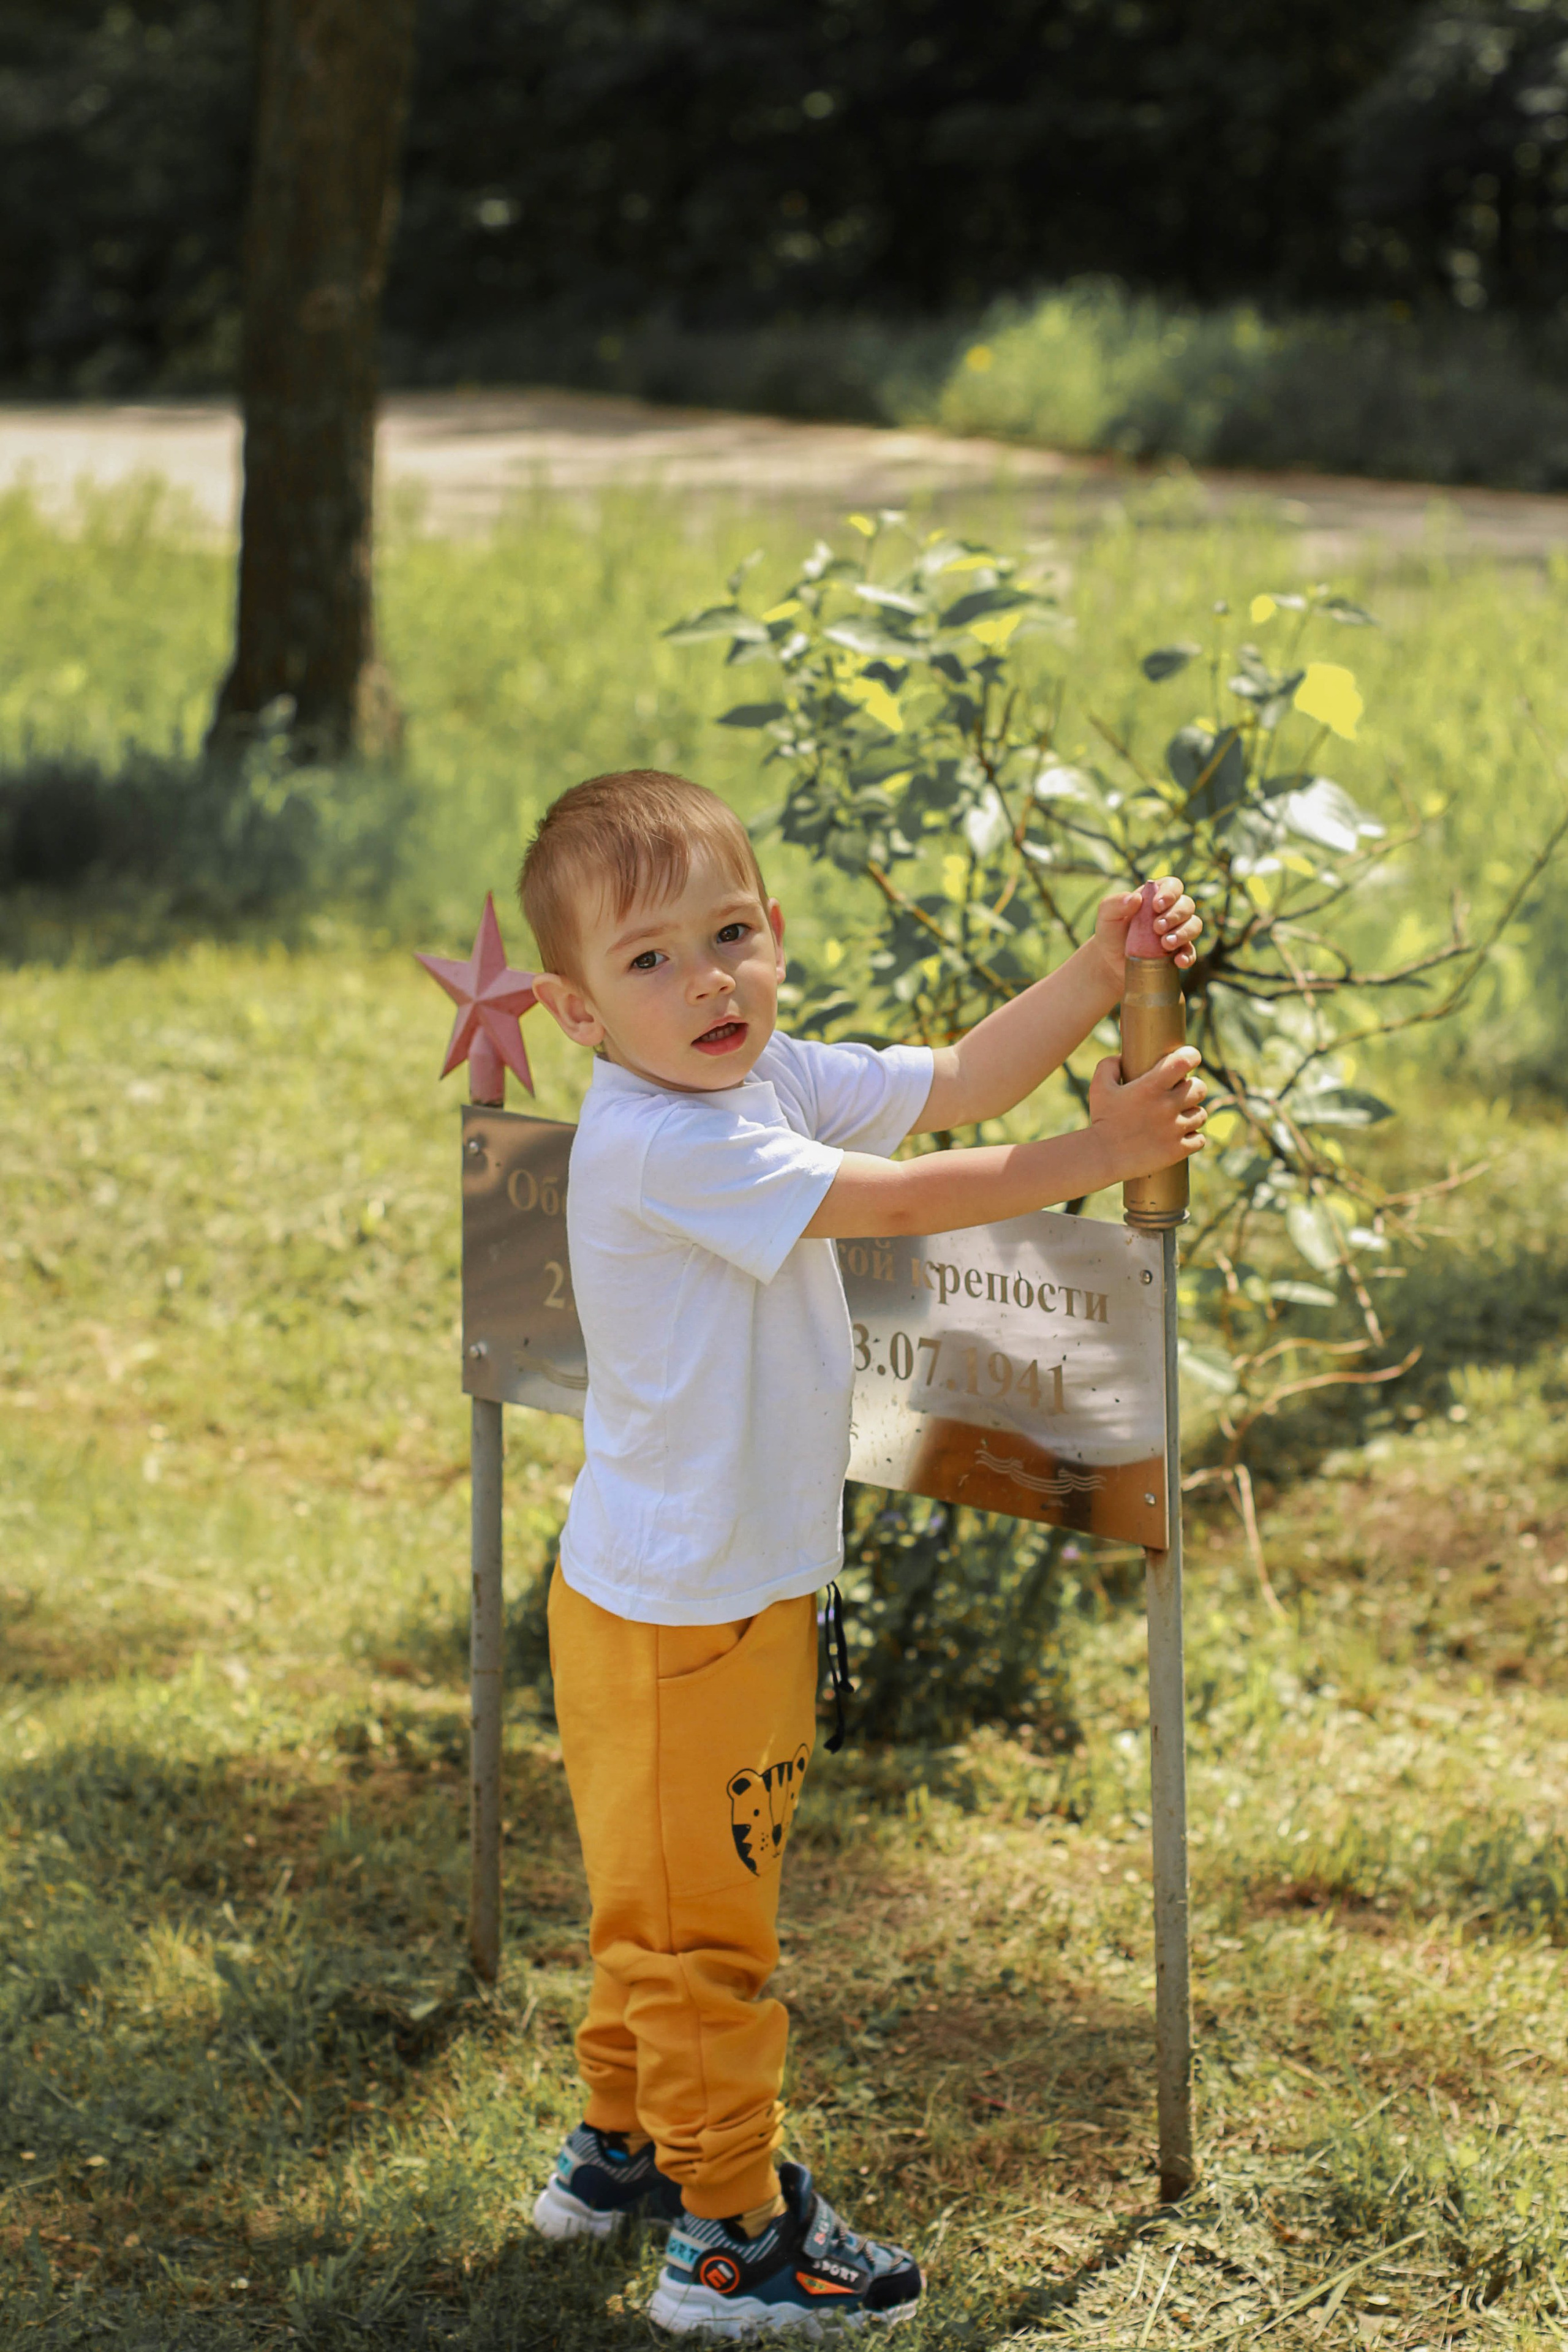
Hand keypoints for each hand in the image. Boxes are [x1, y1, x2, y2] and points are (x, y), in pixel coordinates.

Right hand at [1087, 1046, 1206, 1183]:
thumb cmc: (1101, 1119)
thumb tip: (1122, 1057)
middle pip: (1200, 1088)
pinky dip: (1192, 1138)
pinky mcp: (1178, 1150)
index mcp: (1151, 1086)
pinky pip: (1200, 1139)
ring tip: (1179, 1118)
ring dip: (1192, 1114)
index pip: (1185, 1060)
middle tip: (1180, 1094)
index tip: (1189, 1059)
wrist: (1102, 1156)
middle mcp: (1168, 1105)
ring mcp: (1175, 1129)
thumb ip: (1109, 1065)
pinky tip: (1181, 1136)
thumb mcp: (1099, 1087)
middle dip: (1192, 1088)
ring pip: (1201, 1114)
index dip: (1191, 1056)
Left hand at [1094, 877, 1201, 982]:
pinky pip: (1191, 953)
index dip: (1170, 893)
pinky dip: (1188, 956)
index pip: (1173, 885)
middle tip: (1157, 927)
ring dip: (1184, 933)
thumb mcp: (1106, 916)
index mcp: (1156, 896)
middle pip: (1187, 905)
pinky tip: (1178, 961)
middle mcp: (1171, 911)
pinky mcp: (1179, 952)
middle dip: (1175, 915)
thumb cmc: (1111, 933)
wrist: (1111, 962)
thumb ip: (1115, 904)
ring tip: (1166, 944)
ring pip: (1194, 925)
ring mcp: (1178, 932)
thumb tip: (1135, 898)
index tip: (1157, 905)